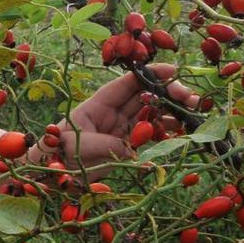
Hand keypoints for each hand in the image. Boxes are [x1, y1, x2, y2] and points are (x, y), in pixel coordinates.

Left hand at [46, 63, 198, 178]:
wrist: (50, 172)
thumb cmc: (58, 152)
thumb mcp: (80, 146)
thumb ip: (106, 145)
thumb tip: (133, 151)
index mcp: (98, 104)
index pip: (127, 83)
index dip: (150, 75)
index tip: (173, 70)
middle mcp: (112, 113)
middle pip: (145, 96)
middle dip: (169, 93)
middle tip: (190, 98)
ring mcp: (121, 130)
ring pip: (152, 115)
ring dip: (173, 113)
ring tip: (193, 113)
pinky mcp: (127, 147)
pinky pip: (150, 136)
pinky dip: (167, 133)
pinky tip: (184, 132)